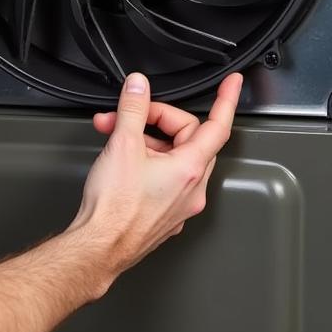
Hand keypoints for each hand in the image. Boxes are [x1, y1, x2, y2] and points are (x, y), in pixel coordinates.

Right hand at [72, 71, 242, 279]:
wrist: (98, 247)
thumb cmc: (113, 208)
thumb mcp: (122, 145)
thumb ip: (133, 109)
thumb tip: (138, 87)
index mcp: (189, 169)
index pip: (218, 125)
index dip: (226, 100)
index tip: (233, 85)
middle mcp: (191, 189)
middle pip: (188, 140)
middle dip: (158, 121)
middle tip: (130, 114)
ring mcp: (178, 205)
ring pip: (173, 160)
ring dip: (146, 143)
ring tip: (115, 140)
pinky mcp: (163, 216)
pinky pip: (164, 181)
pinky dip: (146, 165)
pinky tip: (121, 165)